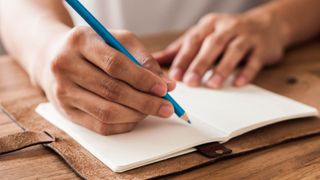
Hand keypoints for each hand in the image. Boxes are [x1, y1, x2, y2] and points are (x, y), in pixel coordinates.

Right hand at [41, 26, 175, 134]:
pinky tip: (137, 117)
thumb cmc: (93, 46)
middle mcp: (66, 66)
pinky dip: (124, 124)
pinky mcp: (65, 112)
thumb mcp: (117, 40)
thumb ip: (143, 59)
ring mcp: (62, 91)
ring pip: (106, 112)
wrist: (54, 56)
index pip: (115, 64)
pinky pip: (100, 126)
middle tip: (167, 107)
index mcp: (80, 41)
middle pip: (112, 91)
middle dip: (146, 102)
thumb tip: (168, 85)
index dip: (143, 79)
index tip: (164, 89)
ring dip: (137, 115)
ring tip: (153, 110)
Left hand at [154, 12, 284, 87]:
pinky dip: (246, 72)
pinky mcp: (262, 47)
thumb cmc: (226, 32)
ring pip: (233, 51)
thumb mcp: (203, 35)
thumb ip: (180, 48)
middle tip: (190, 82)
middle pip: (213, 44)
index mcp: (209, 25)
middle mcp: (227, 27)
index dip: (183, 58)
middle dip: (200, 64)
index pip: (193, 41)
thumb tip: (154, 59)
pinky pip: (254, 60)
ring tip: (212, 85)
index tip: (174, 76)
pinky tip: (237, 84)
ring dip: (222, 68)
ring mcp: (246, 36)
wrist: (266, 24)